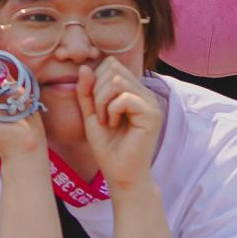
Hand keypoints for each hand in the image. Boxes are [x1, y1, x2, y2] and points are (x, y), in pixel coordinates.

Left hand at [76, 61, 161, 191]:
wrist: (120, 174)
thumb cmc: (108, 147)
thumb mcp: (90, 114)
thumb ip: (86, 91)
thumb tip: (84, 67)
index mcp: (133, 90)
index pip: (111, 64)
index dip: (95, 80)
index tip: (95, 106)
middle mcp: (144, 93)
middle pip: (113, 68)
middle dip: (96, 90)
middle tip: (100, 115)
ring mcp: (151, 102)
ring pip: (117, 80)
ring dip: (102, 101)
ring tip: (106, 120)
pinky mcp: (152, 114)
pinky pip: (124, 97)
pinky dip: (111, 110)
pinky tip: (113, 125)